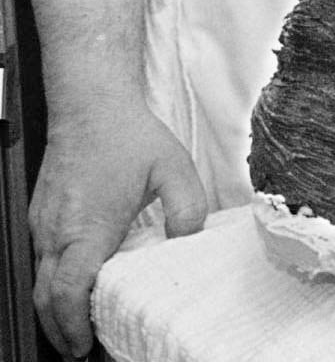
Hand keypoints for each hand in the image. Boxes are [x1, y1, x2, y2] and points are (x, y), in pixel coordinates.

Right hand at [30, 100, 205, 356]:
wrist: (90, 105)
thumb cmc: (129, 135)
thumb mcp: (175, 168)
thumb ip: (188, 209)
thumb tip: (189, 241)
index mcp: (88, 226)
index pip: (68, 289)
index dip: (73, 324)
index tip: (85, 345)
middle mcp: (57, 231)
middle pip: (45, 297)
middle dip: (59, 330)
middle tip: (80, 350)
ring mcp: (43, 225)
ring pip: (37, 282)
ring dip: (53, 310)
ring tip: (76, 330)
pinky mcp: (40, 216)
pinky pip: (39, 261)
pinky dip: (50, 285)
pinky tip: (72, 290)